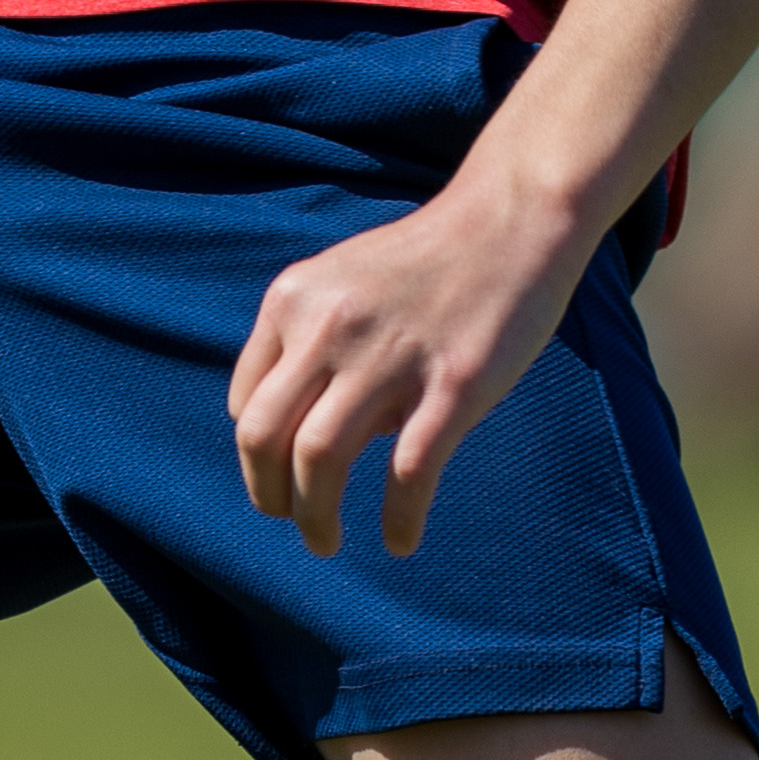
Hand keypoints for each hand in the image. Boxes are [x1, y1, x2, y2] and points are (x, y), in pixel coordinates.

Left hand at [230, 179, 586, 561]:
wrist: (511, 217)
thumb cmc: (428, 258)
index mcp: (293, 302)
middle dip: (268, 495)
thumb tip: (305, 434)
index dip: (258, 453)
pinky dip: (398, 519)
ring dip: (314, 518)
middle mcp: (328, 328)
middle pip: (264, 437)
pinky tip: (399, 541)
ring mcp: (390, 358)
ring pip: (318, 462)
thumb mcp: (343, 282)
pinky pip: (408, 473)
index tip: (279, 476)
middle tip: (289, 521)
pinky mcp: (453, 386)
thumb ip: (312, 344)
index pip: (247, 403)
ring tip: (324, 541)